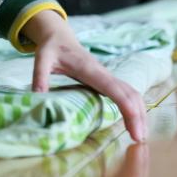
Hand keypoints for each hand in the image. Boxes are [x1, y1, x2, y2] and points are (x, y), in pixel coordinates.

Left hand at [24, 10, 146, 142]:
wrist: (59, 36)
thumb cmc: (51, 48)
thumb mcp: (41, 60)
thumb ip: (39, 77)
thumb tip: (37, 98)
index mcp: (91, 70)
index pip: (116, 90)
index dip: (128, 110)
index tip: (134, 131)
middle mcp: (104, 73)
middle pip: (131, 94)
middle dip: (138, 116)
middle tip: (139, 140)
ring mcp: (108, 76)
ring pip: (132, 93)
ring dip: (139, 113)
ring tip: (139, 136)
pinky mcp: (107, 80)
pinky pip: (126, 94)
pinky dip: (134, 107)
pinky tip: (134, 122)